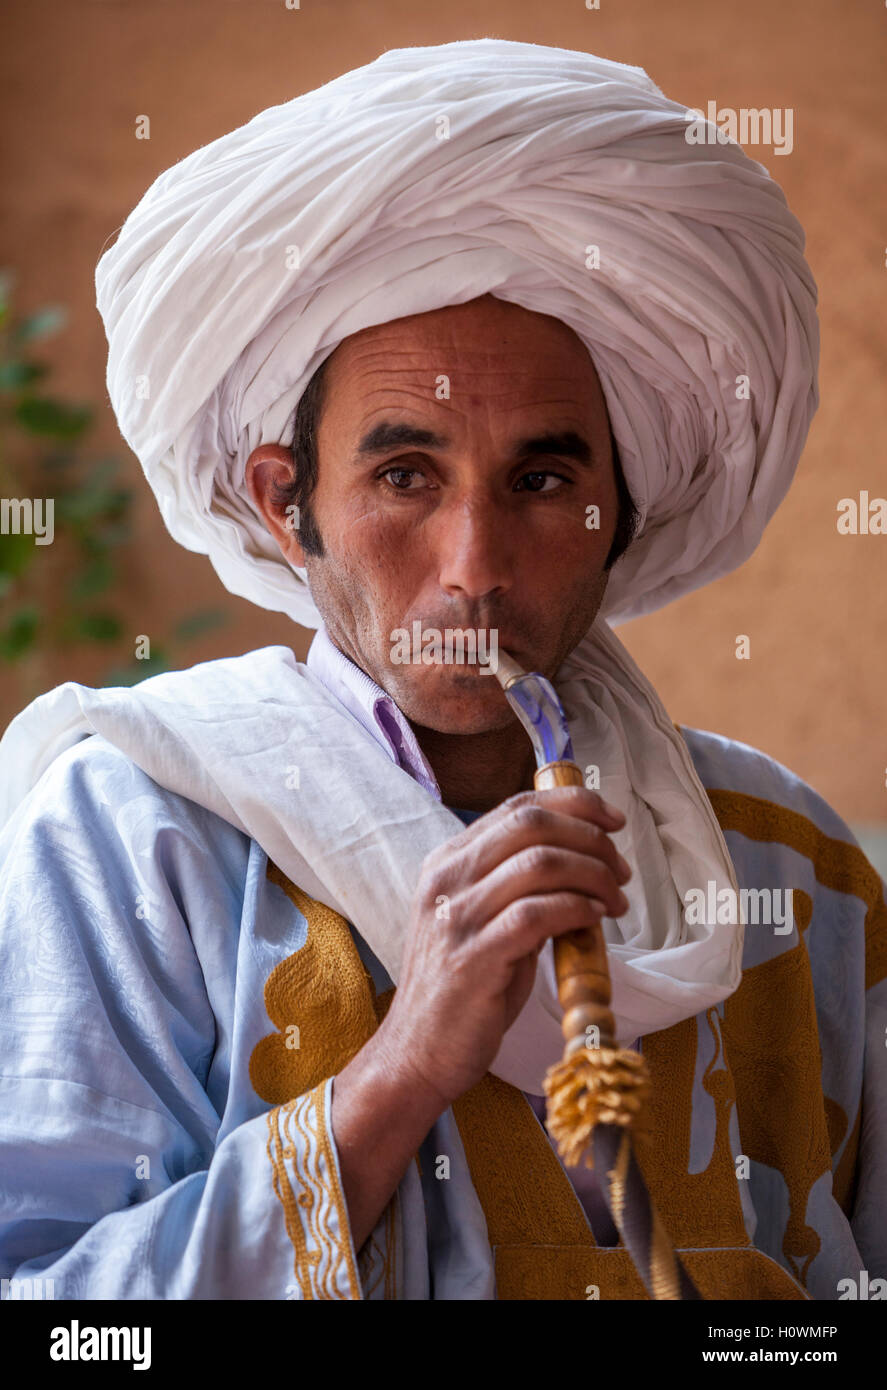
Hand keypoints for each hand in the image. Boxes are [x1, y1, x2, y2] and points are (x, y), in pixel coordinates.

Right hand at [375, 787, 630, 1108]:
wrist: (418, 1052)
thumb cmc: (462, 989)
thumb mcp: (483, 921)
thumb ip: (518, 887)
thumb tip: (583, 862)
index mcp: (447, 862)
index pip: (516, 806)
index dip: (573, 804)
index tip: (612, 820)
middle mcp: (447, 879)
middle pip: (531, 825)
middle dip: (590, 838)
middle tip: (621, 869)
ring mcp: (456, 917)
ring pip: (540, 864)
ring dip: (593, 876)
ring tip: (615, 900)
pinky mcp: (473, 958)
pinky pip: (537, 914)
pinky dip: (577, 909)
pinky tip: (594, 921)